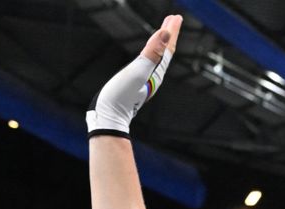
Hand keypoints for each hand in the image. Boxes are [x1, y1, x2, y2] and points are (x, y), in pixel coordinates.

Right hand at [86, 15, 182, 138]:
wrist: (108, 116)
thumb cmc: (121, 96)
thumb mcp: (137, 71)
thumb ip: (152, 52)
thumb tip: (166, 33)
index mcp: (156, 72)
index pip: (167, 48)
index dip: (171, 32)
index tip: (176, 17)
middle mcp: (153, 76)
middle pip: (164, 51)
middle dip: (169, 35)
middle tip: (173, 19)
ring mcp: (145, 80)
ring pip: (157, 57)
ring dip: (161, 42)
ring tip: (163, 31)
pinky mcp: (136, 83)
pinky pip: (148, 63)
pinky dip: (151, 53)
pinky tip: (148, 54)